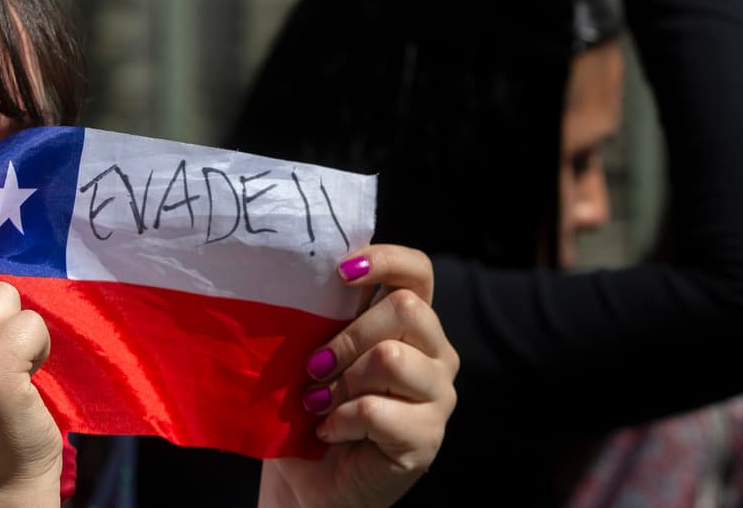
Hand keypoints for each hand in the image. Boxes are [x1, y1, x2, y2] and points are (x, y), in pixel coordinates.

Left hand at [259, 245, 458, 507]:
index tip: (341, 271)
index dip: (385, 260)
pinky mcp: (428, 438)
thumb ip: (326, 315)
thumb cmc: (311, 410)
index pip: (418, 270)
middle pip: (407, 309)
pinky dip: (339, 421)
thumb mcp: (316, 352)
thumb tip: (302, 274)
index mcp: (410, 323)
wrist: (311, 482)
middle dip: (348, 335)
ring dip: (342, 382)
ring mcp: (439, 396)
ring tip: (319, 403)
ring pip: (392, 358)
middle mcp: (437, 353)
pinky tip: (328, 432)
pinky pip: (377, 411)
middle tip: (315, 366)